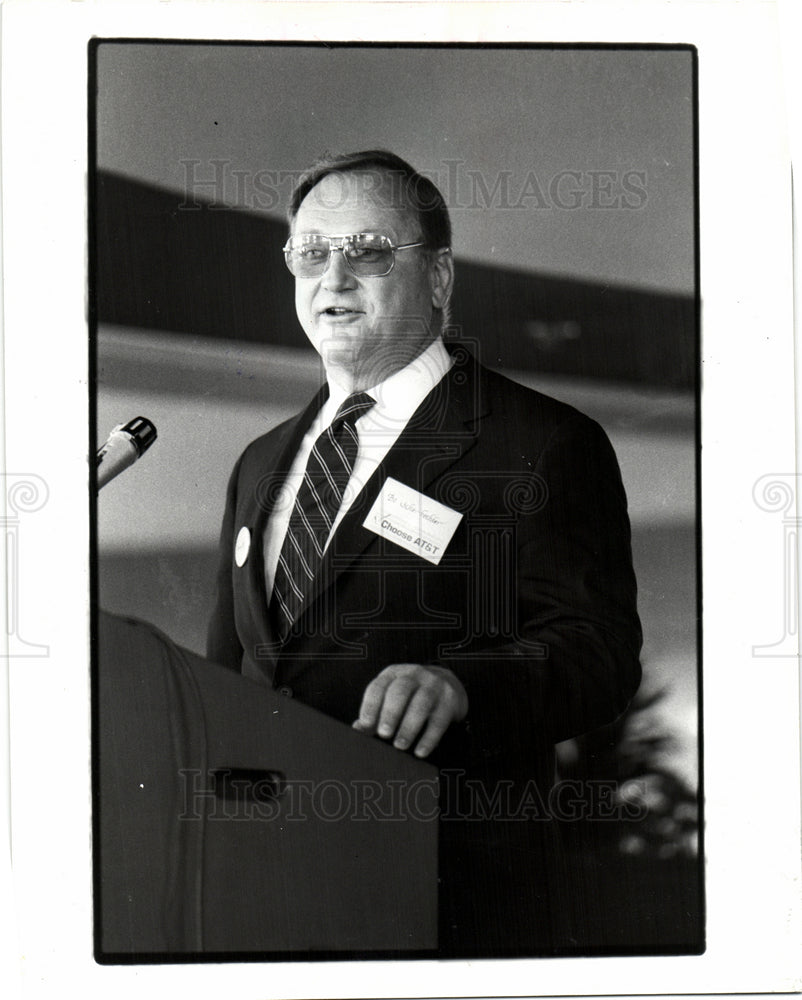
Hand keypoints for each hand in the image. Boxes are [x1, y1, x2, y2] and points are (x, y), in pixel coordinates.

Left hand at [352, 663, 467, 757]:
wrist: (447, 683)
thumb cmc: (411, 694)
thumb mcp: (391, 696)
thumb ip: (375, 713)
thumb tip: (358, 729)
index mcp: (393, 674)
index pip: (379, 686)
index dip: (370, 705)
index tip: (365, 724)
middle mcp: (413, 675)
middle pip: (401, 690)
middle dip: (391, 713)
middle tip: (384, 734)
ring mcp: (433, 685)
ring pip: (421, 703)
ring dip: (409, 726)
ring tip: (400, 745)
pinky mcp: (449, 700)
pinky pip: (439, 720)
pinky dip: (429, 738)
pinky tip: (420, 751)